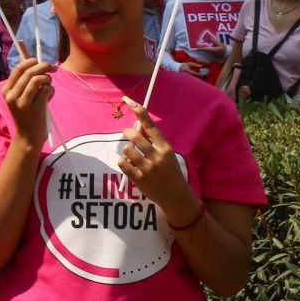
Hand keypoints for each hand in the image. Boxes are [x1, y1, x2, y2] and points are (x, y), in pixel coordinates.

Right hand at [2, 58, 56, 149]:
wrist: (27, 137)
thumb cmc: (26, 114)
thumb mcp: (20, 98)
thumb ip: (25, 82)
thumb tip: (32, 60)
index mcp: (6, 91)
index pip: (18, 69)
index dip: (30, 61)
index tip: (39, 60)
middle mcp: (12, 96)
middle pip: (30, 72)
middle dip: (44, 66)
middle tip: (53, 68)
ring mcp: (23, 103)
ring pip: (38, 80)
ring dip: (48, 79)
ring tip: (49, 85)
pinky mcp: (35, 109)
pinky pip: (46, 90)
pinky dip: (51, 90)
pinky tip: (49, 96)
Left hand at [118, 98, 197, 222]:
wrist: (177, 197)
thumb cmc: (170, 172)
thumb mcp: (167, 155)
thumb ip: (154, 143)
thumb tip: (136, 127)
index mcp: (166, 148)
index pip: (151, 126)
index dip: (141, 113)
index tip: (131, 103)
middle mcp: (157, 157)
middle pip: (134, 136)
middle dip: (128, 133)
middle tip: (129, 135)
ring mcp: (148, 168)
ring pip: (126, 149)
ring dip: (127, 151)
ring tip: (133, 156)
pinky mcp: (139, 179)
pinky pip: (122, 163)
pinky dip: (124, 163)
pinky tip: (131, 167)